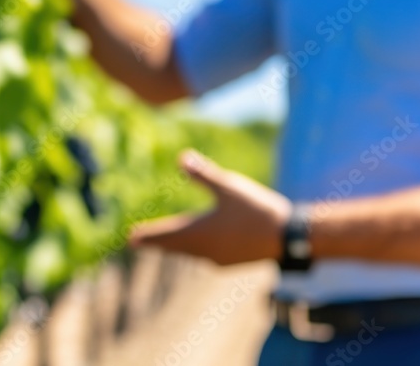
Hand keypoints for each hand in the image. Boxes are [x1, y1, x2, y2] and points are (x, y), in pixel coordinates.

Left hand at [129, 150, 292, 265]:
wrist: (289, 236)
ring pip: (190, 253)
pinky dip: (194, 250)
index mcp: (200, 232)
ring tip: (163, 244)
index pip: (167, 234)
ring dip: (175, 247)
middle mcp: (206, 250)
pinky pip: (205, 257)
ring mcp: (220, 259)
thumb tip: (181, 157)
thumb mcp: (228, 186)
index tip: (130, 237)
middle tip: (136, 242)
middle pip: (175, 246)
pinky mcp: (233, 261)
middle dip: (156, 242)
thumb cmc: (256, 208)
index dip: (149, 234)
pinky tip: (198, 249)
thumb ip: (203, 174)